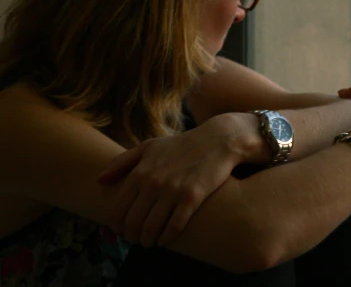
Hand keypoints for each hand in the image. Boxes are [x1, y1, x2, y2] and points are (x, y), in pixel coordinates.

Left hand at [97, 113, 256, 246]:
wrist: (218, 140)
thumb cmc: (182, 145)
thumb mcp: (149, 146)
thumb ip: (122, 161)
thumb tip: (99, 180)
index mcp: (140, 172)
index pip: (117, 210)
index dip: (116, 227)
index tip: (121, 231)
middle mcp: (153, 182)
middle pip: (132, 223)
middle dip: (131, 236)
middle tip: (136, 239)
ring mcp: (173, 191)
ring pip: (151, 228)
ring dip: (147, 240)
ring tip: (150, 242)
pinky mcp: (192, 197)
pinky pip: (174, 227)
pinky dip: (167, 238)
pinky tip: (166, 240)